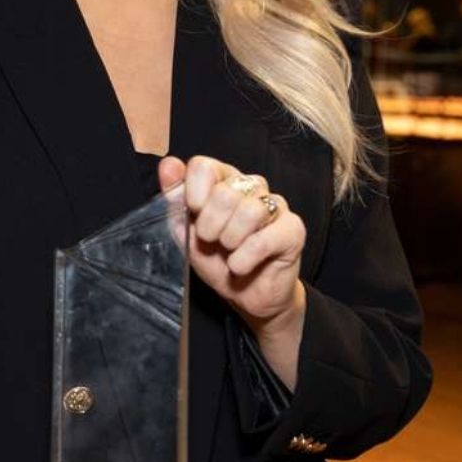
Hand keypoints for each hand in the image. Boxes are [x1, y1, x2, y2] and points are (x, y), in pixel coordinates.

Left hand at [158, 154, 305, 337]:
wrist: (246, 296)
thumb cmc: (218, 260)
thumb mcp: (186, 233)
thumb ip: (175, 199)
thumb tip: (168, 165)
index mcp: (224, 180)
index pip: (204, 167)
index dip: (193, 194)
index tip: (194, 215)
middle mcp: (252, 187)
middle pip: (224, 192)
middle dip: (210, 226)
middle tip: (213, 241)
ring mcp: (276, 205)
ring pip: (248, 211)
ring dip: (230, 241)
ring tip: (230, 251)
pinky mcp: (293, 229)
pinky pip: (263, 239)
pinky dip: (244, 258)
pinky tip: (240, 266)